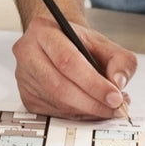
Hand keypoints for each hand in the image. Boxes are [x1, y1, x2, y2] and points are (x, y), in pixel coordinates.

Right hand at [11, 16, 137, 119]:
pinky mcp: (26, 96)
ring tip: (106, 107)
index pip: (67, 60)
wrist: (60, 43)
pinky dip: (76, 115)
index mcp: (43, 31)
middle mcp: (27, 52)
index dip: (93, 83)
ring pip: (57, 102)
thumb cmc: (79, 43)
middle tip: (114, 107)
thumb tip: (118, 83)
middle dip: (92, 102)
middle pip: (59, 85)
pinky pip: (53, 113)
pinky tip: (89, 108)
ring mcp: (24, 76)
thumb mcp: (104, 43)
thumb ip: (120, 60)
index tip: (115, 96)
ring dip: (86, 110)